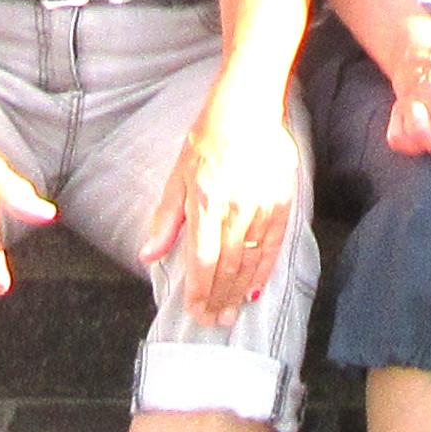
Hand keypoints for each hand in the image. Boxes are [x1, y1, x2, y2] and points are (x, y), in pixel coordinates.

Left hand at [164, 85, 299, 319]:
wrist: (247, 109)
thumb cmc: (207, 140)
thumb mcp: (178, 176)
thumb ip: (166, 220)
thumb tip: (148, 256)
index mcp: (204, 202)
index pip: (201, 261)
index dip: (199, 292)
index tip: (195, 313)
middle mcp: (235, 208)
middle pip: (227, 267)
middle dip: (219, 299)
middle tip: (214, 322)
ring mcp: (261, 207)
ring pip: (250, 261)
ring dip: (239, 291)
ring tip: (232, 313)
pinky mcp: (281, 203)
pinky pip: (273, 246)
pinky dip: (264, 270)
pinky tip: (256, 289)